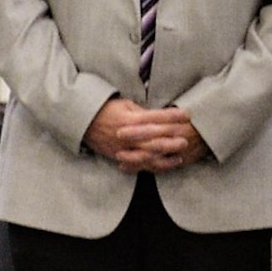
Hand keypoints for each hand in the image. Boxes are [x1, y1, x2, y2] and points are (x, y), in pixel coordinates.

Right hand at [82, 98, 206, 173]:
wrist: (83, 124)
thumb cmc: (106, 110)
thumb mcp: (124, 104)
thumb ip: (142, 111)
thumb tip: (160, 115)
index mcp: (129, 119)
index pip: (155, 117)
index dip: (172, 115)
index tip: (187, 114)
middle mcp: (128, 135)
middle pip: (154, 138)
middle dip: (172, 139)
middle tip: (187, 139)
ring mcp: (124, 148)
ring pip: (148, 154)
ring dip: (165, 155)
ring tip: (180, 154)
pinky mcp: (121, 157)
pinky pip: (140, 164)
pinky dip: (154, 166)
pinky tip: (167, 164)